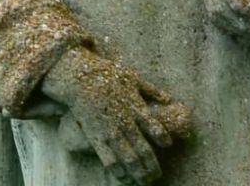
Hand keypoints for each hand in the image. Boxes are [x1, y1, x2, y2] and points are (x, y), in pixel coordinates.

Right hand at [42, 47, 187, 184]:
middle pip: (143, 149)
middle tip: (156, 176)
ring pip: (128, 158)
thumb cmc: (108, 75)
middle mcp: (126, 123)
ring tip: (144, 182)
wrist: (80, 79)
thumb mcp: (133, 78)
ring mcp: (111, 132)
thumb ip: (152, 90)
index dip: (163, 138)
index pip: (155, 128)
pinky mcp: (97, 138)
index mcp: (137, 108)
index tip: (169, 145)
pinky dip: (118, 171)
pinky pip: (109, 159)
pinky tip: (124, 178)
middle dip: (151, 166)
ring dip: (138, 172)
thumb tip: (169, 99)